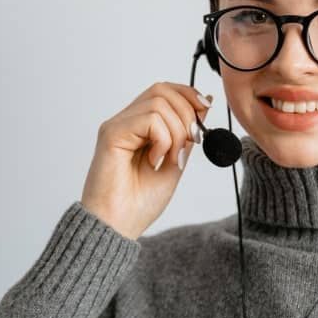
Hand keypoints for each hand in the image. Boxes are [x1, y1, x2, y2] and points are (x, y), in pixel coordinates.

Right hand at [80, 82, 212, 240]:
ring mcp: (117, 126)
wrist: (117, 227)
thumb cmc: (139, 203)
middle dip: (187, 113)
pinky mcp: (111, 134)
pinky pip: (149, 119)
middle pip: (162, 90)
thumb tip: (204, 104)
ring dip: (176, 131)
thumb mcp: (176, 161)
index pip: (165, 91)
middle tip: (191, 142)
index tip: (205, 110)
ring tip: (170, 159)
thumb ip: (187, 134)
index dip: (188, 95)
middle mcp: (126, 121)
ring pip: (158, 102)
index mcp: (139, 127)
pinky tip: (155, 161)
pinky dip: (163, 139)